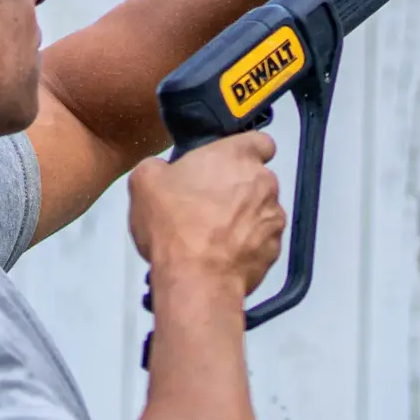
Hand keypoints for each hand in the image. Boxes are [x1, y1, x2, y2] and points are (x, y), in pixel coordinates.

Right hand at [128, 133, 284, 296]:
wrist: (196, 279)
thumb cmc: (173, 223)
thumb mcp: (144, 182)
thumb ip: (158, 166)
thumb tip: (164, 172)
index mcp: (238, 156)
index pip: (260, 141)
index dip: (244, 151)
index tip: (225, 166)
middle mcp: (265, 182)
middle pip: (256, 180)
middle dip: (236, 190)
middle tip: (205, 206)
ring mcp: (274, 217)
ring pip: (260, 211)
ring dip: (243, 219)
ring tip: (212, 237)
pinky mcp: (275, 249)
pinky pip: (261, 241)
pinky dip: (247, 246)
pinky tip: (222, 257)